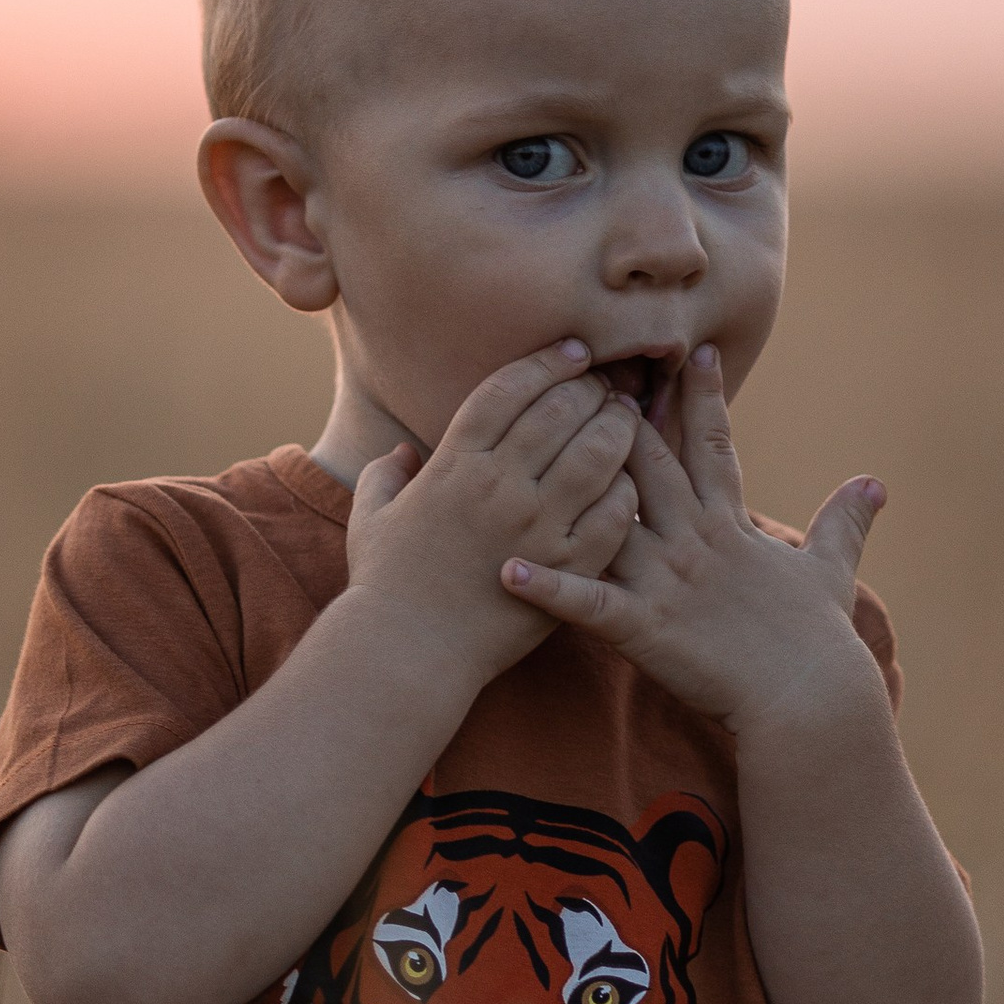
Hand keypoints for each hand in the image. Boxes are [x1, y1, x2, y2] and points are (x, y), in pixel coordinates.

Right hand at [343, 340, 641, 689]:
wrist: (409, 652)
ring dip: (619, 426)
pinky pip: (613, 513)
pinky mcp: (567, 569)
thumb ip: (386, 476)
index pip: (508, 389)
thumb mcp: (372, 517)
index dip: (547, 362)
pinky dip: (626, 487)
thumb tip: (403, 454)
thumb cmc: (385, 585)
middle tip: (608, 382)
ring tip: (628, 416)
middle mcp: (500, 487)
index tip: (574, 351)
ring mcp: (537, 527)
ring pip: (597, 453)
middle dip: (591, 386)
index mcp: (454, 465)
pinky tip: (630, 478)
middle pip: (560, 411)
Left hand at [498, 345, 887, 735]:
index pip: (714, 447)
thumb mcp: (831, 572)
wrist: (811, 702)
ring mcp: (667, 582)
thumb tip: (874, 483)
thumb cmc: (819, 643)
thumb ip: (843, 524)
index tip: (691, 349)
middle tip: (588, 368)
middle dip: (618, 415)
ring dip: (569, 485)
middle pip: (650, 463)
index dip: (702, 397)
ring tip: (528, 447)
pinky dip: (549, 589)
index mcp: (731, 526)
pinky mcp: (646, 627)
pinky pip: (589, 603)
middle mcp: (694, 541)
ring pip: (610, 517)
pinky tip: (508, 571)